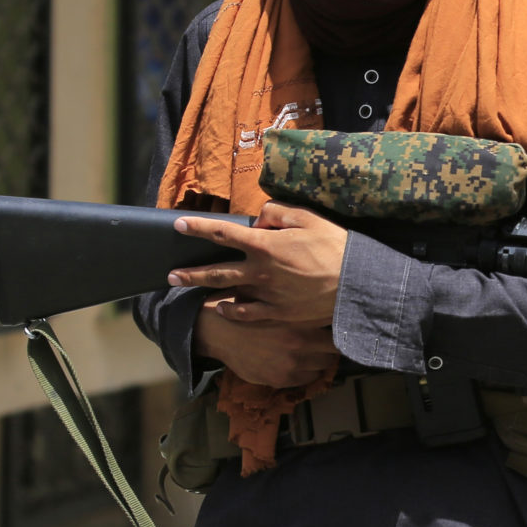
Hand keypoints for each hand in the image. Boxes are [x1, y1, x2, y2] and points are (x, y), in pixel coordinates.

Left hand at [169, 202, 348, 325]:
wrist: (356, 284)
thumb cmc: (335, 247)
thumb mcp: (308, 218)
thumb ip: (278, 212)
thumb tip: (260, 216)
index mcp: (265, 245)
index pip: (223, 233)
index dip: (198, 227)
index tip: (178, 224)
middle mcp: (260, 272)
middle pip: (216, 271)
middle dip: (190, 272)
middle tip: (169, 275)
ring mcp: (267, 296)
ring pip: (228, 294)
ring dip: (205, 291)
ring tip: (188, 291)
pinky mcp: (278, 314)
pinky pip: (247, 314)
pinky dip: (232, 310)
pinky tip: (222, 308)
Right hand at [194, 305, 339, 388]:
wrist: (221, 331)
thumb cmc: (251, 312)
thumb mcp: (278, 305)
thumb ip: (302, 311)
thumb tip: (328, 310)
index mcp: (302, 323)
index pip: (337, 335)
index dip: (338, 335)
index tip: (336, 334)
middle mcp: (300, 344)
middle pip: (331, 355)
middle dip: (328, 351)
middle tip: (323, 346)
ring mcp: (291, 364)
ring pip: (320, 370)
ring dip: (317, 364)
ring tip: (309, 356)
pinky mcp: (280, 379)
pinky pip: (304, 380)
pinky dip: (303, 374)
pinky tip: (295, 365)